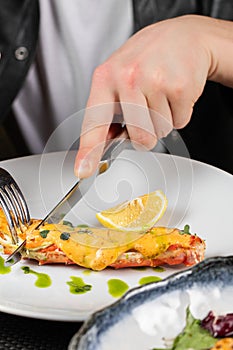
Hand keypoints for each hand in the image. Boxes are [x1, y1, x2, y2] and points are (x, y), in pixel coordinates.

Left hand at [75, 15, 232, 177]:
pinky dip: (180, 113)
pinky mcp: (179, 86)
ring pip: (160, 132)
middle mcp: (128, 77)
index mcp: (106, 77)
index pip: (94, 122)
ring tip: (161, 94)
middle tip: (148, 108)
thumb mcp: (119, 75)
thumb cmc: (147, 59)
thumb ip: (109, 109)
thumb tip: (107, 143)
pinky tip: (175, 92)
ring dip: (164, 120)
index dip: (89, 151)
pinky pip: (180, 122)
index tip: (84, 170)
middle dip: (146, 133)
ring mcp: (154, 81)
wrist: (182, 36)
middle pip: (139, 137)